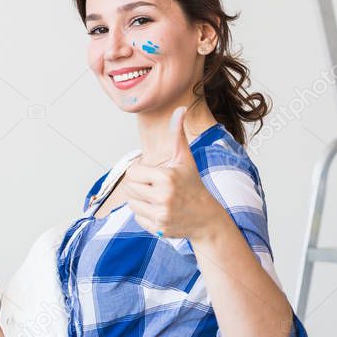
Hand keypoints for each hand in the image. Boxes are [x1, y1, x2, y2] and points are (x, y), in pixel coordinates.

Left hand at [124, 106, 223, 241]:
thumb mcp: (185, 158)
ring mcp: (161, 215)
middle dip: (140, 185)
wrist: (206, 217)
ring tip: (157, 197)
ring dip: (140, 199)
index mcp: (167, 177)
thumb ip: (178, 135)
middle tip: (155, 186)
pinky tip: (159, 210)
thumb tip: (181, 109)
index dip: (140, 171)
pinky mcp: (158, 228)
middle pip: (130, 188)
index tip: (153, 173)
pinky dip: (144, 214)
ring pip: (131, 203)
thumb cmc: (192, 184)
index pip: (132, 172)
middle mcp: (163, 197)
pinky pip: (137, 217)